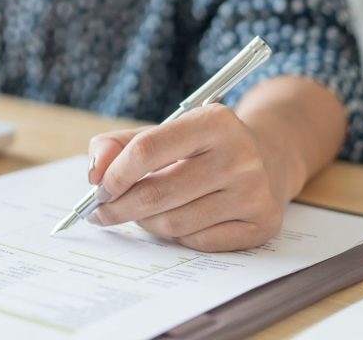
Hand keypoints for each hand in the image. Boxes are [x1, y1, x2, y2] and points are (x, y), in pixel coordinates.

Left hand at [86, 105, 286, 251]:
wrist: (267, 158)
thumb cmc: (199, 147)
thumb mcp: (162, 132)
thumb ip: (117, 145)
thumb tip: (96, 173)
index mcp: (213, 122)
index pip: (147, 149)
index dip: (115, 174)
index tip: (100, 189)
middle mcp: (240, 156)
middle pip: (157, 193)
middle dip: (120, 207)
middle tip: (103, 213)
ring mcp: (254, 192)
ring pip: (174, 223)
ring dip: (146, 223)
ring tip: (141, 214)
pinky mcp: (262, 224)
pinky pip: (198, 241)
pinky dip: (176, 236)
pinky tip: (174, 221)